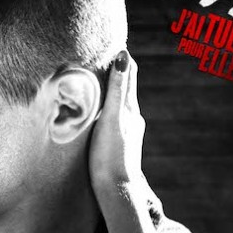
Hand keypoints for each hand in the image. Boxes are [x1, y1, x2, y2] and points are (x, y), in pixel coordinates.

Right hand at [88, 50, 145, 195]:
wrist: (115, 191)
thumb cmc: (110, 155)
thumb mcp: (112, 118)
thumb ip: (117, 89)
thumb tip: (124, 56)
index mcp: (130, 110)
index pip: (129, 75)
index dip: (121, 58)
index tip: (112, 41)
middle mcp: (132, 119)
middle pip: (125, 88)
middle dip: (116, 72)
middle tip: (104, 54)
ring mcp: (127, 133)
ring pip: (120, 105)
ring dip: (111, 91)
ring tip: (100, 80)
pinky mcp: (119, 145)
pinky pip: (114, 119)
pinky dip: (107, 108)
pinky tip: (100, 114)